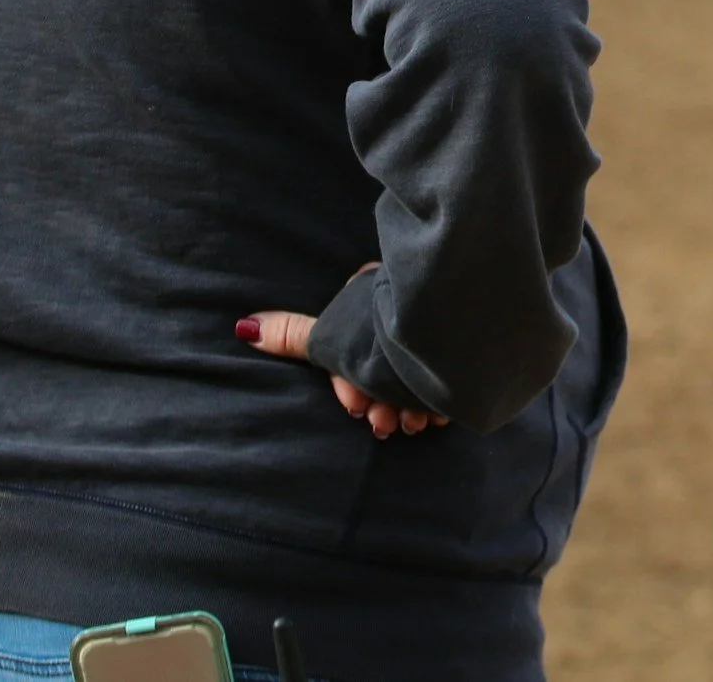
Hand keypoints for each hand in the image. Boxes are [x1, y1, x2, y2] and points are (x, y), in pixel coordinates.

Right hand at [238, 270, 447, 438]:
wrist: (456, 344)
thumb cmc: (387, 341)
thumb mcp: (332, 340)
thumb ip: (294, 335)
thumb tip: (245, 327)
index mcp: (374, 290)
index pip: (348, 345)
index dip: (347, 382)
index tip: (355, 405)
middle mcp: (408, 304)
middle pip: (380, 366)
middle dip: (377, 402)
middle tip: (385, 423)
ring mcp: (439, 327)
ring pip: (412, 377)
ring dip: (405, 410)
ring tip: (411, 422)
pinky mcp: (467, 350)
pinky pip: (447, 379)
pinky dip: (435, 404)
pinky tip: (433, 416)